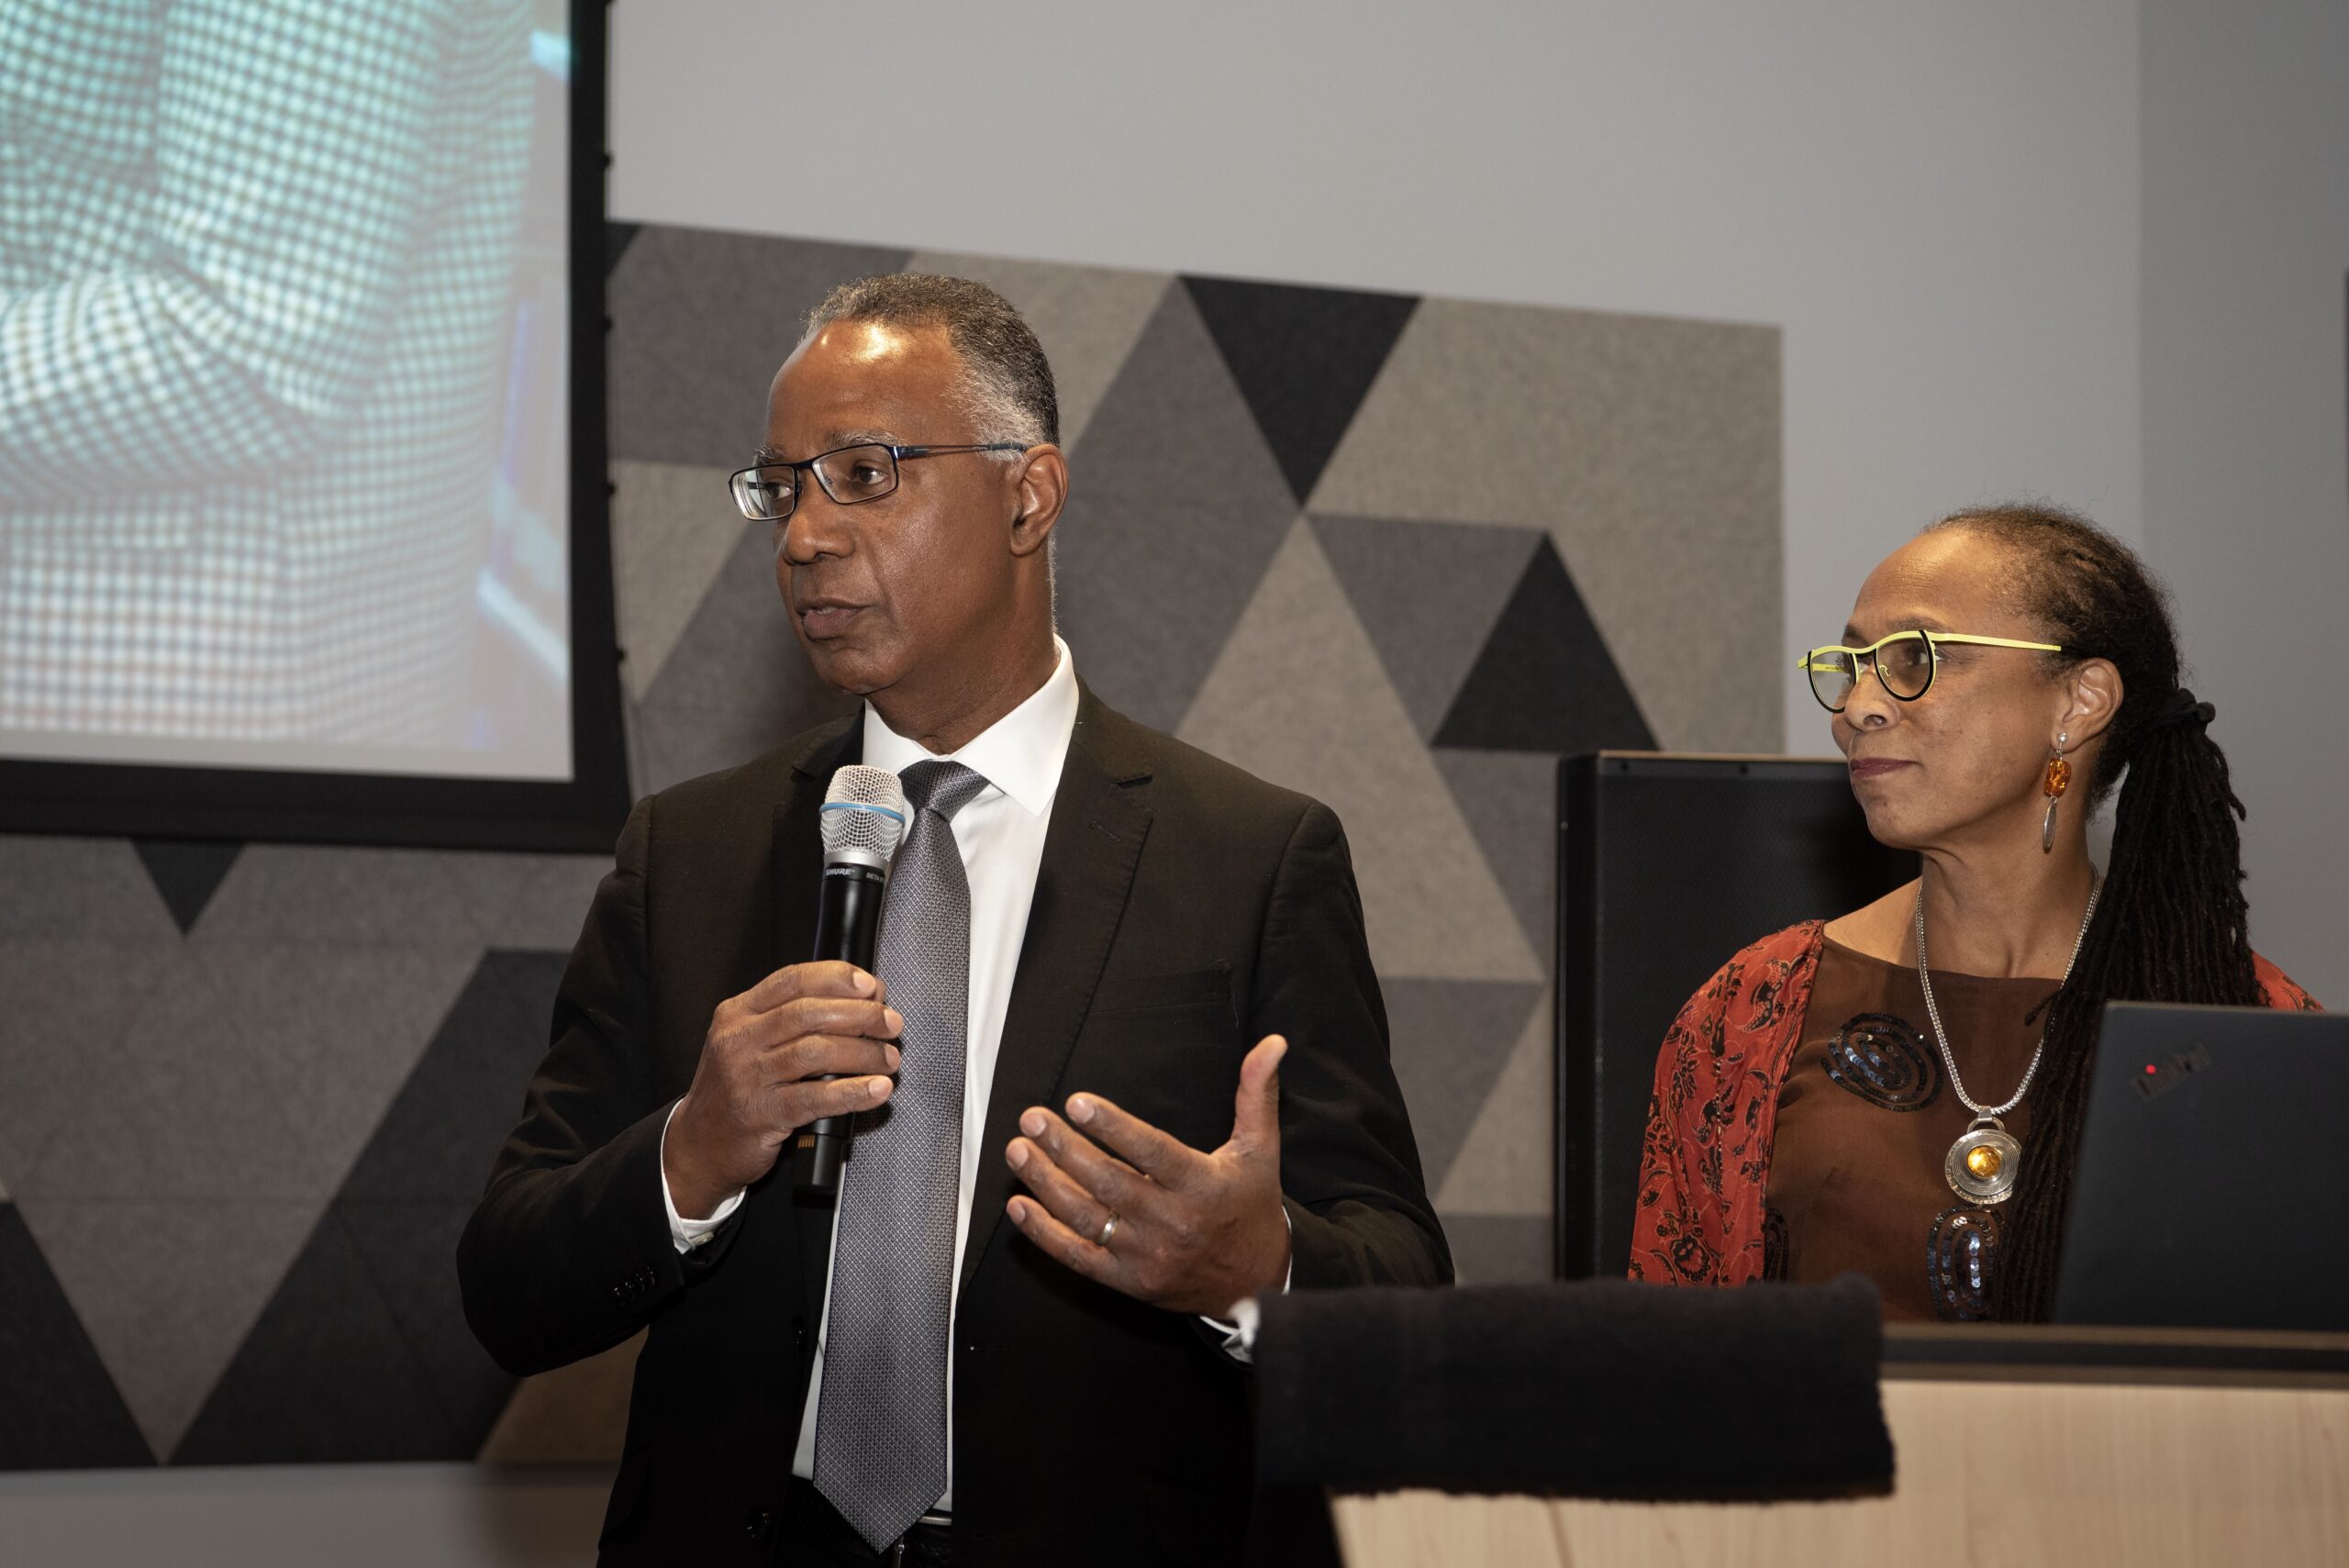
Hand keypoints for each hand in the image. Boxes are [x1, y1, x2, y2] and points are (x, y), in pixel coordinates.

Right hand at [663, 961, 902, 1218]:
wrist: (698, 1146)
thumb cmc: (736, 1089)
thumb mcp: (750, 1042)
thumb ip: (793, 1018)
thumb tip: (861, 998)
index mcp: (738, 1013)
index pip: (792, 980)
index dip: (838, 978)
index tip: (872, 986)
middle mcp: (739, 1040)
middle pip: (809, 1013)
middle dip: (860, 1015)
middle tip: (891, 1024)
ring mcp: (747, 1077)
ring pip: (816, 1052)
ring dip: (863, 1053)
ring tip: (889, 1059)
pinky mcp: (760, 1114)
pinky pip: (815, 1098)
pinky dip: (853, 1092)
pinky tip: (876, 1090)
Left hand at [1004, 1035, 1290, 1316]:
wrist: (1257, 1283)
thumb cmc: (1251, 1207)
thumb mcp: (1261, 1149)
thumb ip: (1257, 1094)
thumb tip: (1271, 1044)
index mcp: (1202, 1185)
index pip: (1152, 1152)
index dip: (1113, 1128)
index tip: (1078, 1103)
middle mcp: (1173, 1222)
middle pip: (1109, 1183)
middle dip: (1065, 1149)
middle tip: (1032, 1120)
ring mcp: (1147, 1255)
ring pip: (1087, 1218)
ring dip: (1047, 1184)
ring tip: (1020, 1151)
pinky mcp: (1129, 1281)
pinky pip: (1079, 1258)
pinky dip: (1045, 1235)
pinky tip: (1021, 1206)